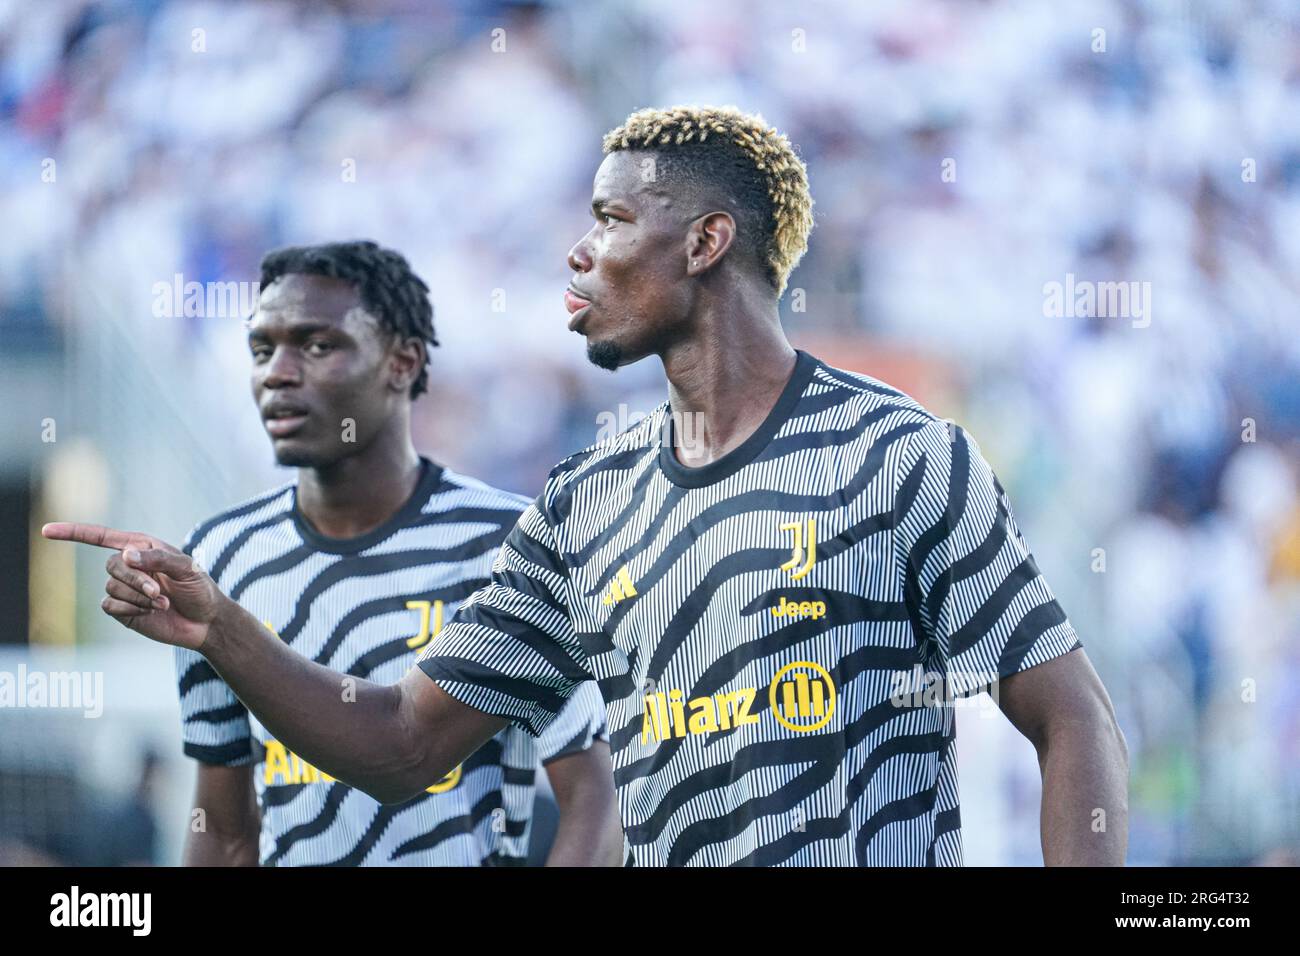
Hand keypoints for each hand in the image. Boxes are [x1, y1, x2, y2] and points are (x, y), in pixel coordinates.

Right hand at [41, 522, 223, 650]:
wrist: (205, 621)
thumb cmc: (199, 589)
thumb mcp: (186, 568)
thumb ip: (157, 559)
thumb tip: (125, 555)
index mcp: (142, 547)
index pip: (101, 536)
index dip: (73, 532)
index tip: (46, 531)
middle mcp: (129, 566)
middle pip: (111, 566)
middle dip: (135, 580)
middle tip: (158, 591)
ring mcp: (124, 589)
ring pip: (111, 588)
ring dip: (138, 597)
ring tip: (162, 602)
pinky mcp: (123, 610)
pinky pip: (110, 606)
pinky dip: (131, 609)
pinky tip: (151, 612)